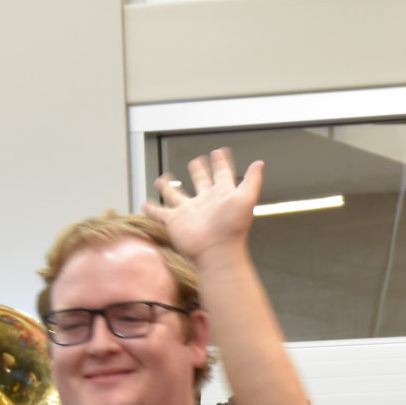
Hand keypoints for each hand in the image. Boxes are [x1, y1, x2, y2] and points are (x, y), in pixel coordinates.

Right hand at [147, 147, 262, 263]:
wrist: (217, 252)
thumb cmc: (233, 229)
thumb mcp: (246, 199)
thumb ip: (252, 180)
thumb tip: (260, 163)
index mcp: (222, 194)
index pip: (222, 174)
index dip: (221, 163)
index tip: (219, 152)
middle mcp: (205, 201)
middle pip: (200, 181)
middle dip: (199, 170)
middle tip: (196, 160)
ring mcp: (189, 211)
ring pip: (176, 194)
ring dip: (170, 186)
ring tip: (164, 178)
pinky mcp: (174, 221)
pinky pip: (159, 213)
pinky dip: (152, 208)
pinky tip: (145, 203)